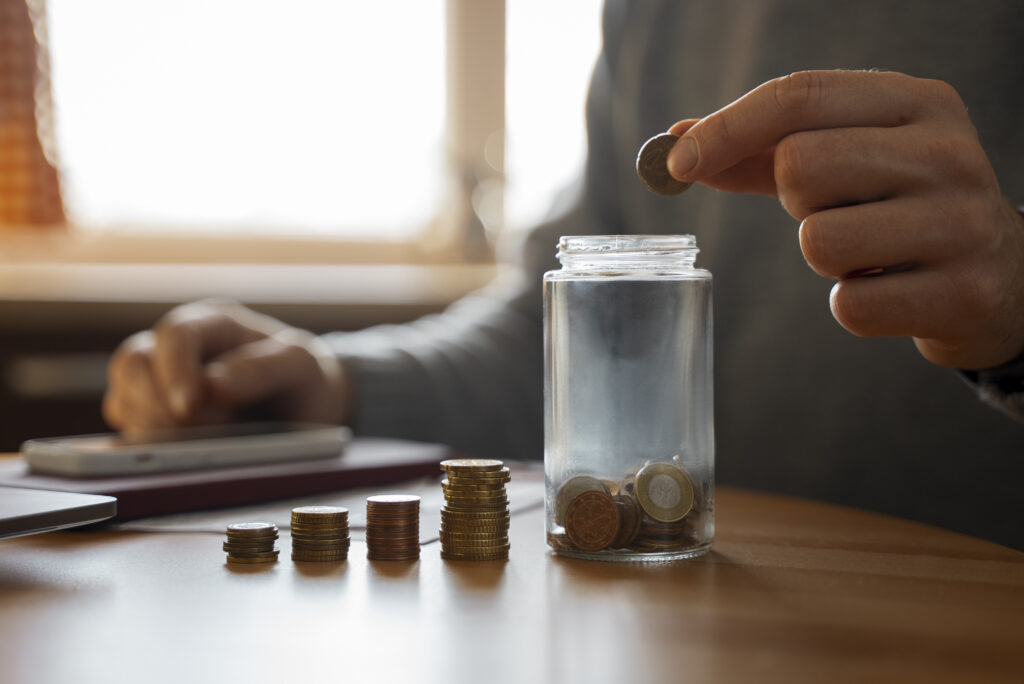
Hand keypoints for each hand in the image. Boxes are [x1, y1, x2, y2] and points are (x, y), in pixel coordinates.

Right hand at [103, 300, 346, 432]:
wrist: (306, 412)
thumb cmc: (302, 379)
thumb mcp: (302, 365)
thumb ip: (266, 367)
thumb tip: (215, 383)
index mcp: (212, 324)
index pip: (175, 335)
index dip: (175, 370)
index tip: (190, 407)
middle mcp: (178, 350)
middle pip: (133, 363)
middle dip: (156, 403)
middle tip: (194, 432)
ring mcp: (160, 384)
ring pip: (123, 397)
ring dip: (150, 426)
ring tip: (194, 444)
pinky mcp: (154, 419)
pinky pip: (128, 429)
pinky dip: (146, 445)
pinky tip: (177, 454)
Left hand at [666, 70, 1023, 368]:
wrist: (1003, 278)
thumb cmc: (902, 209)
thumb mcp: (848, 160)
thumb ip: (763, 150)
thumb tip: (678, 142)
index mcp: (918, 103)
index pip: (800, 95)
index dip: (727, 128)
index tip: (677, 163)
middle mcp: (949, 152)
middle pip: (800, 167)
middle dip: (795, 202)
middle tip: (836, 212)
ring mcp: (962, 223)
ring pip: (818, 241)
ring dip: (825, 258)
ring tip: (870, 254)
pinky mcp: (961, 293)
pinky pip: (848, 305)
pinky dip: (852, 304)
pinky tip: (892, 290)